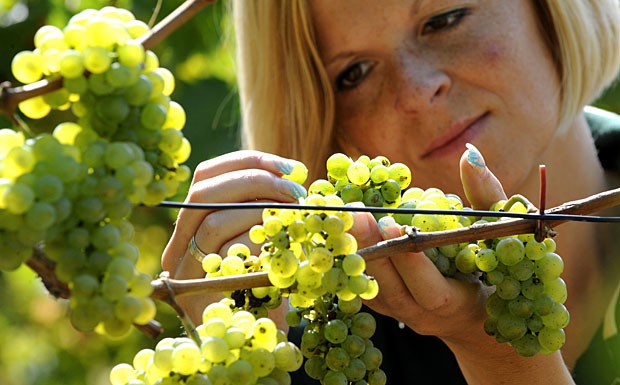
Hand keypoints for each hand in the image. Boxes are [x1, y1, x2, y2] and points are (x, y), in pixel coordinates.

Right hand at [161, 150, 306, 322]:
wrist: (261, 338)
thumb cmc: (269, 284)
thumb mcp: (267, 238)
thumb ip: (270, 208)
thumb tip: (298, 177)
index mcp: (193, 224)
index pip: (206, 175)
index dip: (247, 162)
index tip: (290, 167)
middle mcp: (179, 246)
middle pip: (203, 193)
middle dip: (257, 182)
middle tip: (298, 192)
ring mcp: (185, 272)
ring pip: (212, 224)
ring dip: (263, 213)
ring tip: (298, 218)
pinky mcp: (198, 296)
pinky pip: (227, 259)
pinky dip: (260, 246)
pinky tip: (286, 247)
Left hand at [349, 145, 572, 383]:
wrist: (478, 317)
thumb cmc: (497, 269)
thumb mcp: (501, 233)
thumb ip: (487, 196)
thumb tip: (468, 154)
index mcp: (456, 303)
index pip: (429, 289)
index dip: (410, 260)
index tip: (390, 223)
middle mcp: (422, 314)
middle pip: (389, 288)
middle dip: (371, 248)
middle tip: (354, 211)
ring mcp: (398, 313)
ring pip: (370, 290)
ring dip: (355, 252)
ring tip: (342, 217)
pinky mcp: (384, 307)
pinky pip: (363, 288)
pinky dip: (350, 260)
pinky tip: (340, 231)